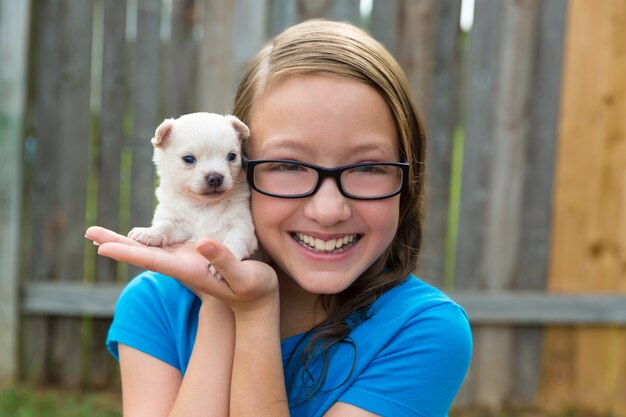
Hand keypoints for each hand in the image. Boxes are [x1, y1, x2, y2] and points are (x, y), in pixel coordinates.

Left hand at [85, 226, 278, 315]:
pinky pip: (160, 249)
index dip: (129, 253)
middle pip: (142, 255)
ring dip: (123, 242)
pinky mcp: (191, 258)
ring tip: (98, 235)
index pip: (153, 261)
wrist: (256, 298)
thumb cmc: (254, 289)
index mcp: (189, 271)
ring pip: (148, 251)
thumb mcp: (243, 276)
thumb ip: (225, 260)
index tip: (103, 248)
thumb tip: (203, 242)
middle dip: (115, 243)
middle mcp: (181, 267)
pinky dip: (142, 242)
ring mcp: (184, 263)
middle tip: (88, 232)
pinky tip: (134, 239)